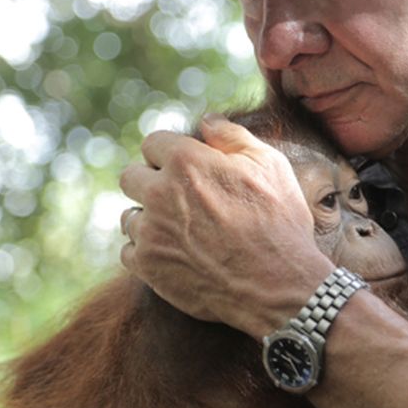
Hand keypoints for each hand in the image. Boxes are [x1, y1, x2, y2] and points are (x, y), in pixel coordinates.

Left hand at [119, 114, 332, 337]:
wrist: (279, 285)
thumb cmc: (279, 222)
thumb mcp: (269, 165)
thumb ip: (233, 136)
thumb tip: (206, 121)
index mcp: (186, 162)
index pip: (153, 143)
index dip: (169, 152)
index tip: (183, 166)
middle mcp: (159, 193)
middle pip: (130, 177)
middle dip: (150, 182)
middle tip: (178, 198)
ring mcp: (150, 233)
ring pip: (128, 217)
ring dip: (148, 220)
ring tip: (179, 231)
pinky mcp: (148, 267)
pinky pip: (129, 252)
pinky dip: (147, 253)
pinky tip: (174, 255)